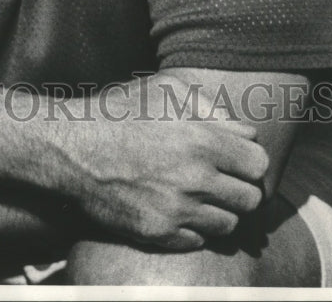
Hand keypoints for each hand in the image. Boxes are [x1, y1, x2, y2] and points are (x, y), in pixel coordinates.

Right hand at [50, 74, 267, 249]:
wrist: (72, 148)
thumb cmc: (118, 112)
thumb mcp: (164, 90)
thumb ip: (210, 106)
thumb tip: (243, 130)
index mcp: (202, 140)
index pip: (258, 163)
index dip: (248, 160)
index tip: (235, 158)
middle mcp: (196, 179)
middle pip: (250, 199)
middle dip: (238, 188)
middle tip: (218, 179)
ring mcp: (178, 210)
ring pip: (228, 225)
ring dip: (217, 210)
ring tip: (195, 195)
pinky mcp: (159, 234)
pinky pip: (197, 241)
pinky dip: (191, 228)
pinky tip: (173, 208)